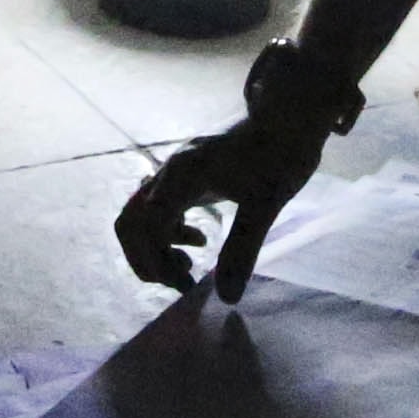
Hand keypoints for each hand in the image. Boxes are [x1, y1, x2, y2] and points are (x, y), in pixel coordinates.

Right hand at [114, 107, 331, 298]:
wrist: (288, 119)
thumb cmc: (280, 156)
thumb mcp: (265, 204)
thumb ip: (242, 249)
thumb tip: (227, 298)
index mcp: (182, 176)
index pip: (146, 227)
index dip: (157, 263)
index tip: (188, 285)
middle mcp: (168, 173)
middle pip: (130, 223)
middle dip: (148, 259)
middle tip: (183, 280)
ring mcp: (173, 173)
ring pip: (140, 217)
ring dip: (156, 248)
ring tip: (190, 266)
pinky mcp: (183, 176)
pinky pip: (157, 208)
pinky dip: (168, 232)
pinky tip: (200, 241)